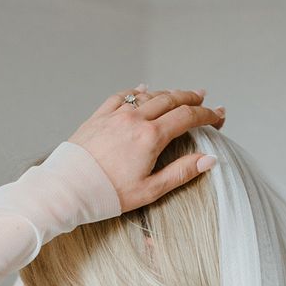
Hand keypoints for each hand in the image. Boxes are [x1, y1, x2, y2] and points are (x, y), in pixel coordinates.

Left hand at [67, 86, 224, 213]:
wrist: (67, 189)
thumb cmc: (107, 194)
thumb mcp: (150, 190)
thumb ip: (181, 173)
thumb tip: (209, 160)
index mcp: (150, 137)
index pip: (187, 118)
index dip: (207, 115)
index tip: (218, 117)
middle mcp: (134, 120)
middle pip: (170, 100)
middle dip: (191, 98)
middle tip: (204, 99)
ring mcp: (115, 115)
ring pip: (148, 96)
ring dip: (167, 93)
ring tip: (179, 95)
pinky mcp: (98, 117)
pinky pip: (122, 97)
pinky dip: (138, 92)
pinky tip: (142, 90)